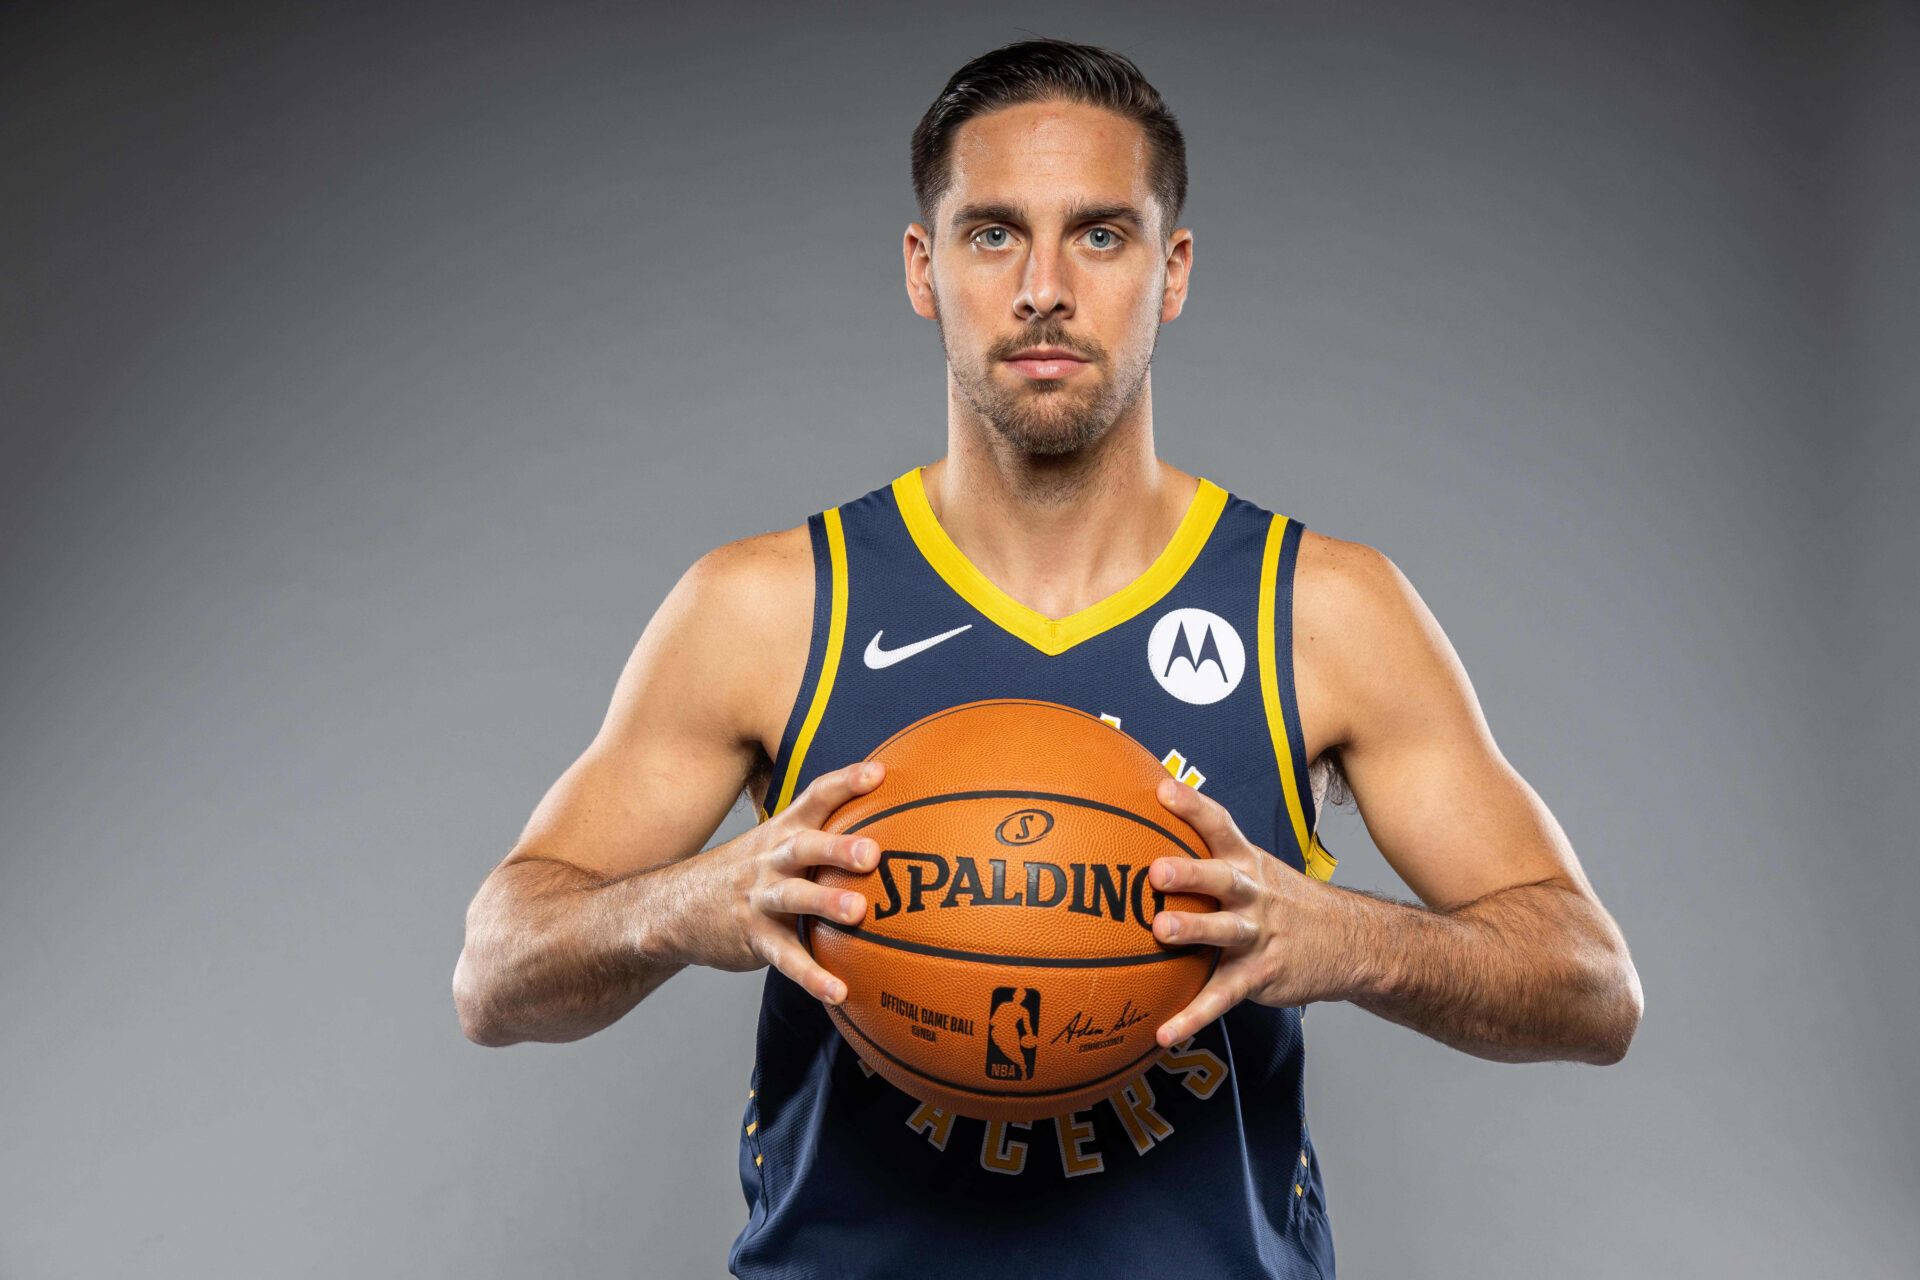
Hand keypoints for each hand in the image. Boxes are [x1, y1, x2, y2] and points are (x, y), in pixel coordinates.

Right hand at [708, 760, 885, 1008]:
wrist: (675, 908)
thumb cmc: (748, 873)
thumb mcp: (774, 843)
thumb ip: (820, 834)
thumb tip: (885, 823)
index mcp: (783, 833)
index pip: (814, 798)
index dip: (844, 784)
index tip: (878, 774)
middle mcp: (771, 860)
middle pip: (804, 846)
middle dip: (838, 848)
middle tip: (873, 852)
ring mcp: (760, 899)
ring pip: (794, 897)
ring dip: (826, 902)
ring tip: (858, 912)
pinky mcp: (754, 938)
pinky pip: (785, 958)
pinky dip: (811, 975)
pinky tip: (838, 991)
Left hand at [1147, 775, 1359, 1046]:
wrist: (1351, 943)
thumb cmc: (1282, 901)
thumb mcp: (1256, 868)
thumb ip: (1209, 853)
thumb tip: (1150, 825)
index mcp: (1247, 864)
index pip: (1219, 826)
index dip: (1193, 806)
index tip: (1163, 788)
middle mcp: (1253, 895)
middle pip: (1221, 878)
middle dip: (1190, 872)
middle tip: (1156, 870)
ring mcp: (1258, 935)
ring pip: (1224, 931)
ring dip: (1194, 930)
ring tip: (1161, 930)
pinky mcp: (1259, 975)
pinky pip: (1222, 997)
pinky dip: (1193, 1016)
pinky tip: (1164, 1032)